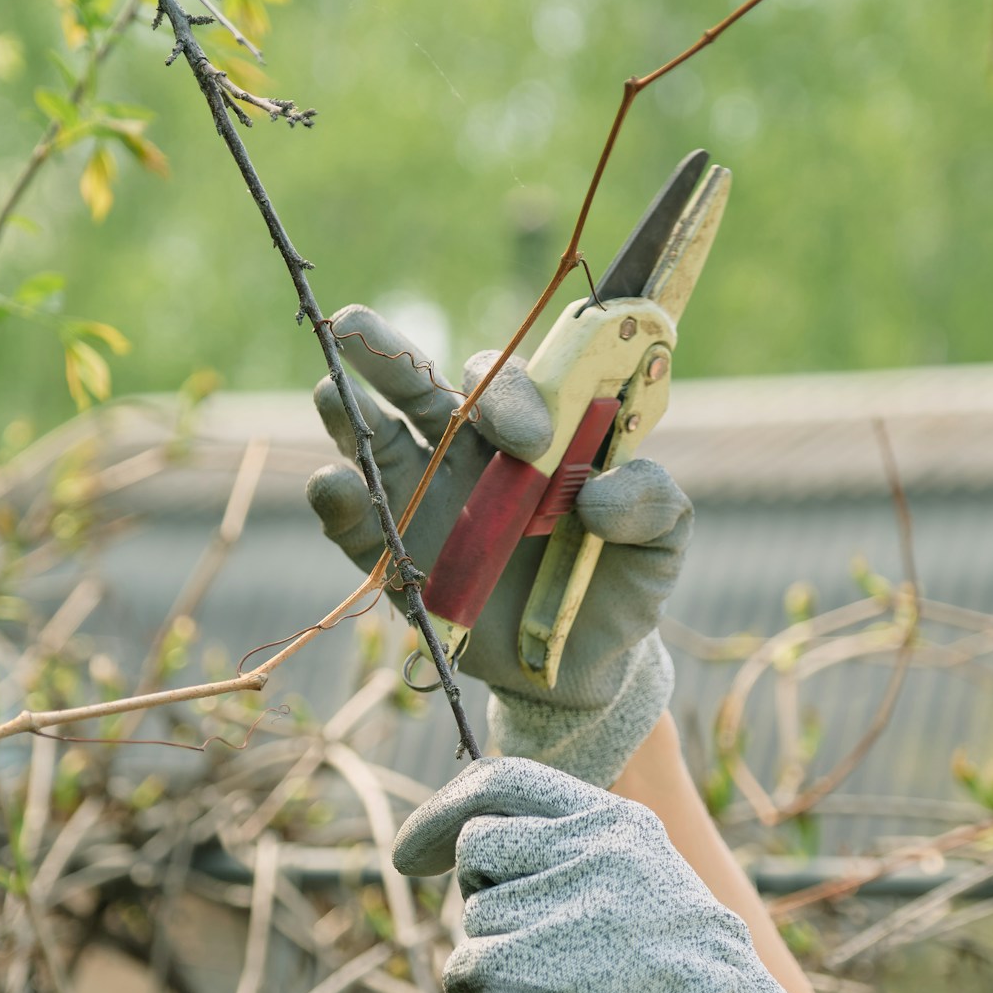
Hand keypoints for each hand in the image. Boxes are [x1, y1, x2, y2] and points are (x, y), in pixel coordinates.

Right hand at [305, 304, 690, 785]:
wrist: (583, 664)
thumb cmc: (621, 583)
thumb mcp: (663, 541)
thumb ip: (654, 502)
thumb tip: (596, 495)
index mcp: (532, 431)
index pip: (506, 384)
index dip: (511, 397)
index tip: (533, 444)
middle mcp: (469, 453)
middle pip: (420, 389)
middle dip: (386, 355)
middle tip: (354, 328)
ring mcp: (426, 502)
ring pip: (375, 441)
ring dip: (347, 414)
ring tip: (329, 393)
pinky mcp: (397, 558)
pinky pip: (359, 525)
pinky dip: (342, 503)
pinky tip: (334, 484)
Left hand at [393, 757, 886, 992]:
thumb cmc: (682, 975)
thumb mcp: (639, 879)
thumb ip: (568, 850)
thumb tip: (466, 840)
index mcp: (615, 822)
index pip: (504, 780)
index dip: (446, 811)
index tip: (410, 852)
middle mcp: (590, 849)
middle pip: (478, 847)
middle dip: (484, 894)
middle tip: (532, 939)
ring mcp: (567, 904)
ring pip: (475, 917)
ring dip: (500, 958)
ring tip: (569, 984)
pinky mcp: (539, 965)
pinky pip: (466, 970)